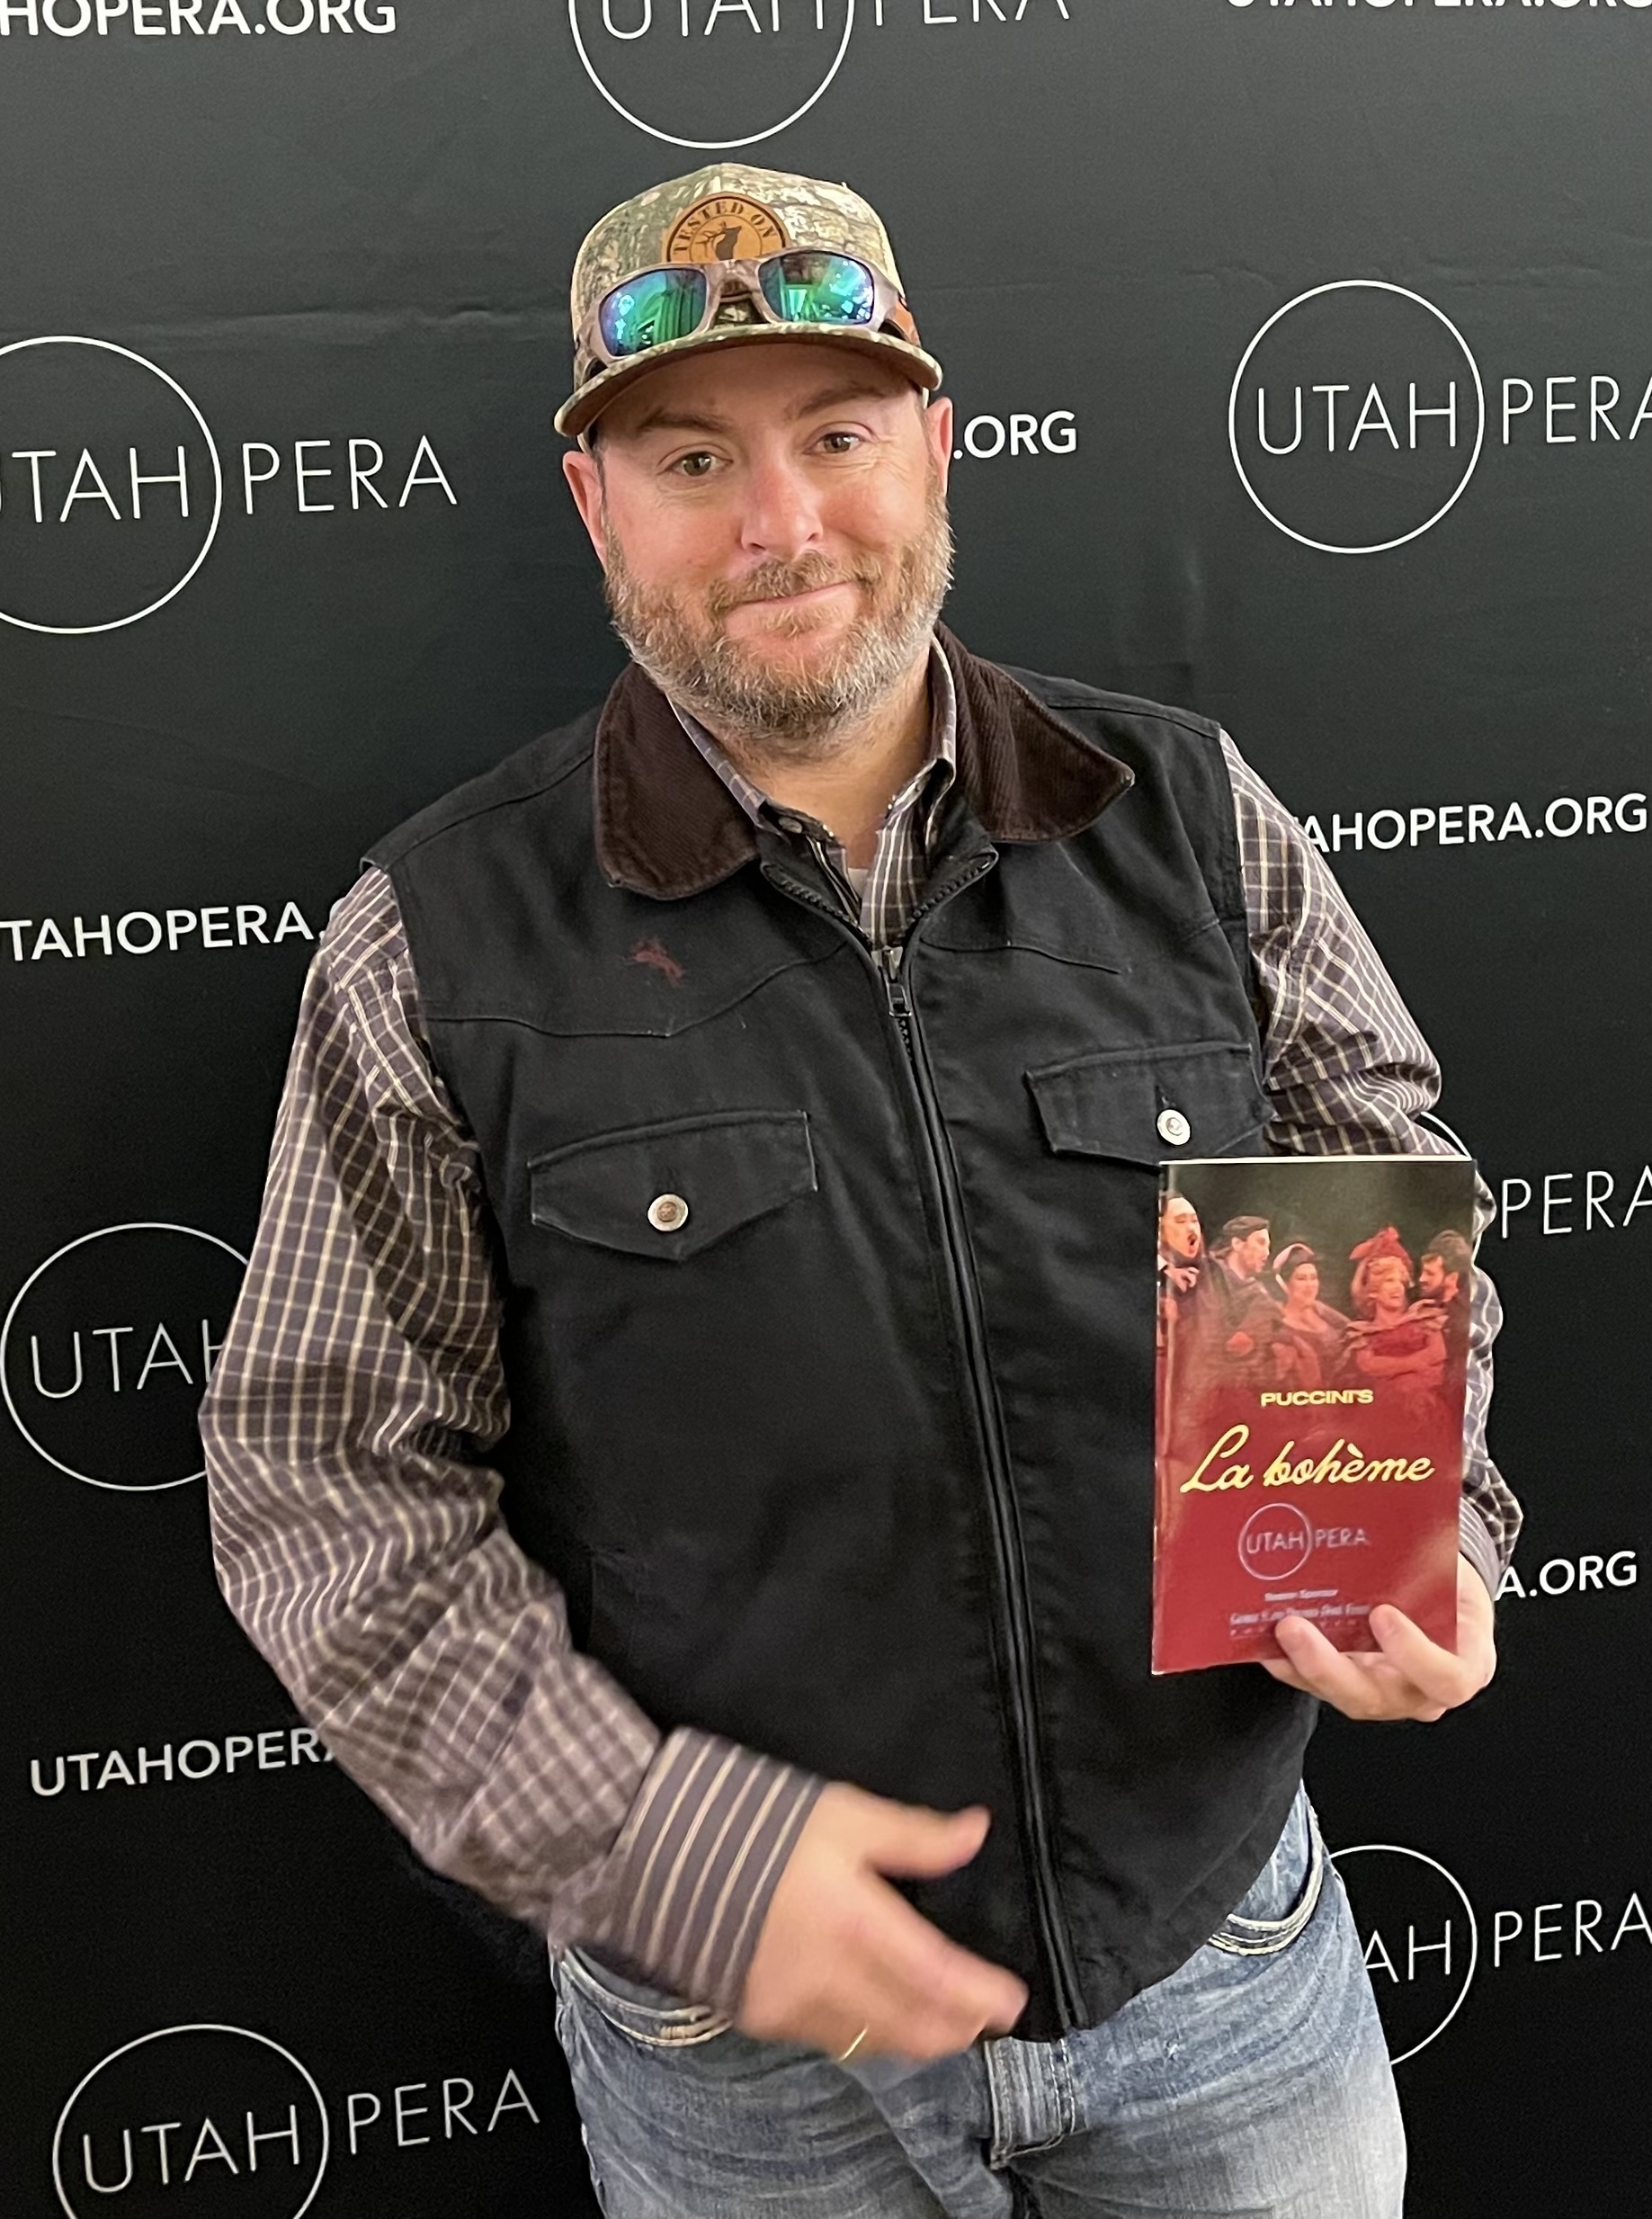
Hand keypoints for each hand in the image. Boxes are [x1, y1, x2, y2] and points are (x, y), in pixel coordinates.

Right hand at [736, 1783, 1027, 2061]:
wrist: (664, 1855)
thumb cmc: (764, 1825)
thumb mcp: (844, 1814)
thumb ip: (914, 1835)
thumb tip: (976, 1832)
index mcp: (856, 1922)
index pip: (937, 1978)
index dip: (980, 1997)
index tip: (1013, 2001)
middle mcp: (830, 1979)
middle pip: (914, 2028)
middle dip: (959, 2029)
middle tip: (988, 2018)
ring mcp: (793, 2008)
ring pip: (876, 2044)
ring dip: (918, 2038)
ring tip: (947, 2024)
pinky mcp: (764, 2019)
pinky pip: (833, 2041)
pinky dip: (869, 2036)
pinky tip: (881, 2018)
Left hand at [1262, 1555, 1495, 1721]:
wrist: (1442, 1601)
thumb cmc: (1451, 1588)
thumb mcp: (1457, 1572)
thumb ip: (1434, 1558)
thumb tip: (1404, 1511)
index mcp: (1462, 1664)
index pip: (1447, 1678)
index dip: (1415, 1653)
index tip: (1383, 1614)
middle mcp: (1419, 1691)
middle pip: (1375, 1696)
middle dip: (1328, 1665)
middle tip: (1294, 1627)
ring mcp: (1381, 1693)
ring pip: (1339, 1693)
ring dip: (1299, 1663)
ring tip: (1272, 1626)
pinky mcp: (1346, 1685)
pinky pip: (1313, 1683)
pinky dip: (1286, 1662)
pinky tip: (1263, 1637)